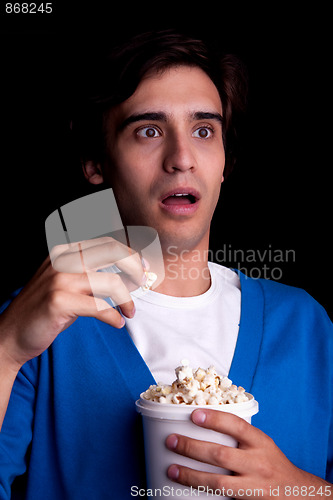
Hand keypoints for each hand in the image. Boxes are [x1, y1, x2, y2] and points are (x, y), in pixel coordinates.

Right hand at [0, 236, 145, 369]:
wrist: (12, 334)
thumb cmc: (47, 311)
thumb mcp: (69, 284)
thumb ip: (94, 274)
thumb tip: (131, 274)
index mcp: (65, 251)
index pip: (106, 243)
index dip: (130, 254)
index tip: (144, 268)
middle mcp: (62, 259)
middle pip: (112, 252)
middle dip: (134, 268)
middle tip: (142, 285)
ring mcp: (59, 279)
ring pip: (111, 282)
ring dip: (127, 299)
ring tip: (130, 312)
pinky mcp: (59, 301)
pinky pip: (100, 307)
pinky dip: (114, 317)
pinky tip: (117, 323)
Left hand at [165, 409, 331, 498]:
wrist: (298, 494)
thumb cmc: (273, 464)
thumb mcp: (262, 443)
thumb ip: (240, 435)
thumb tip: (204, 420)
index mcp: (260, 442)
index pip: (236, 426)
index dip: (214, 419)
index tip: (194, 414)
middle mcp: (258, 463)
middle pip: (221, 455)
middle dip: (192, 447)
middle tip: (171, 441)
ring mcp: (253, 486)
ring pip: (217, 483)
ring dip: (191, 475)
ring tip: (172, 469)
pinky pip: (221, 499)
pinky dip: (202, 494)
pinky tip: (187, 489)